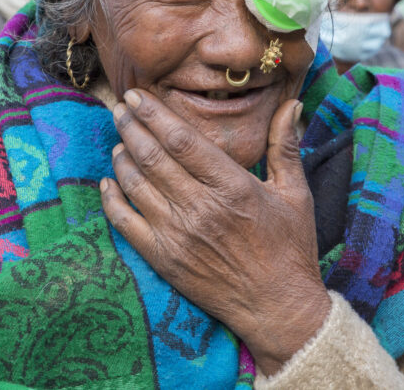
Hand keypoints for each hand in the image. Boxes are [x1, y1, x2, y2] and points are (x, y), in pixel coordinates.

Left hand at [100, 89, 330, 375]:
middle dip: (131, 126)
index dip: (155, 113)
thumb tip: (292, 104)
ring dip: (122, 156)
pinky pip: (125, 223)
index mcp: (233, 186)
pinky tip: (108, 182)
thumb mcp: (295, 193)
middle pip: (153, 156)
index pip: (182, 140)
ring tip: (119, 138)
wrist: (279, 308)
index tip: (137, 95)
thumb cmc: (290, 248)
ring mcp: (178, 235)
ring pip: (136, 184)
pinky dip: (112, 199)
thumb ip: (285, 145)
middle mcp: (201, 208)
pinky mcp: (163, 259)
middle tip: (120, 106)